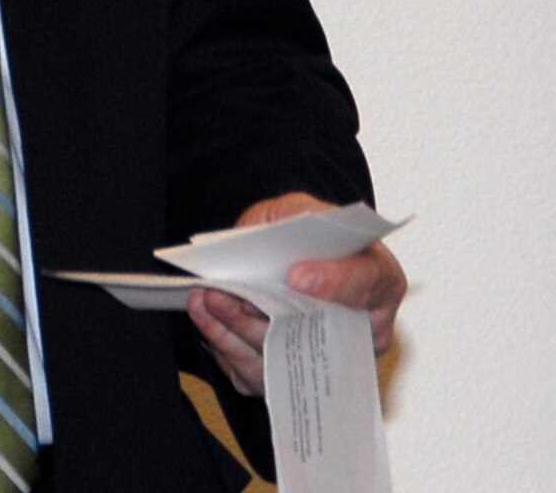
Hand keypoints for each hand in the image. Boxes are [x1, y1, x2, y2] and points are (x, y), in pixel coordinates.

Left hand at [186, 191, 406, 397]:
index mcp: (378, 275)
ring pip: (284, 358)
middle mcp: (364, 327)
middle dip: (265, 314)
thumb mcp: (300, 210)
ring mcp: (330, 357)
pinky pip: (259, 373)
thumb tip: (262, 250)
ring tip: (208, 299)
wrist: (296, 254)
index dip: (335, 282)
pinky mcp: (293, 374)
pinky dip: (226, 345)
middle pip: (318, 332)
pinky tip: (205, 316)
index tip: (297, 277)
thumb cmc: (305, 234)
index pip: (368, 282)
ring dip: (238, 329)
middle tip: (229, 293)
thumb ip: (288, 223)